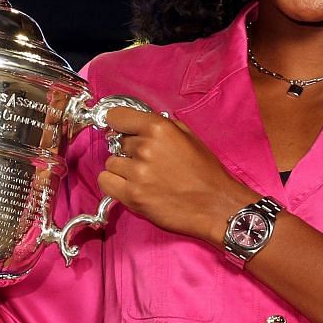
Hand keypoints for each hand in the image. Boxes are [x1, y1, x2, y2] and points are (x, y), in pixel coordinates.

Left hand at [96, 106, 258, 242]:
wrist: (216, 206)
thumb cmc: (206, 172)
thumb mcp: (189, 137)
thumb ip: (162, 126)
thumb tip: (140, 122)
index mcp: (159, 128)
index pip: (117, 116)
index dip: (118, 122)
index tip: (120, 128)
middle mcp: (145, 147)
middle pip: (117, 141)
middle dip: (129, 150)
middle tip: (147, 161)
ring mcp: (137, 172)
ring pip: (111, 163)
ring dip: (123, 168)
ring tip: (143, 176)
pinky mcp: (132, 195)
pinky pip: (106, 181)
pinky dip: (114, 183)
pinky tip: (131, 186)